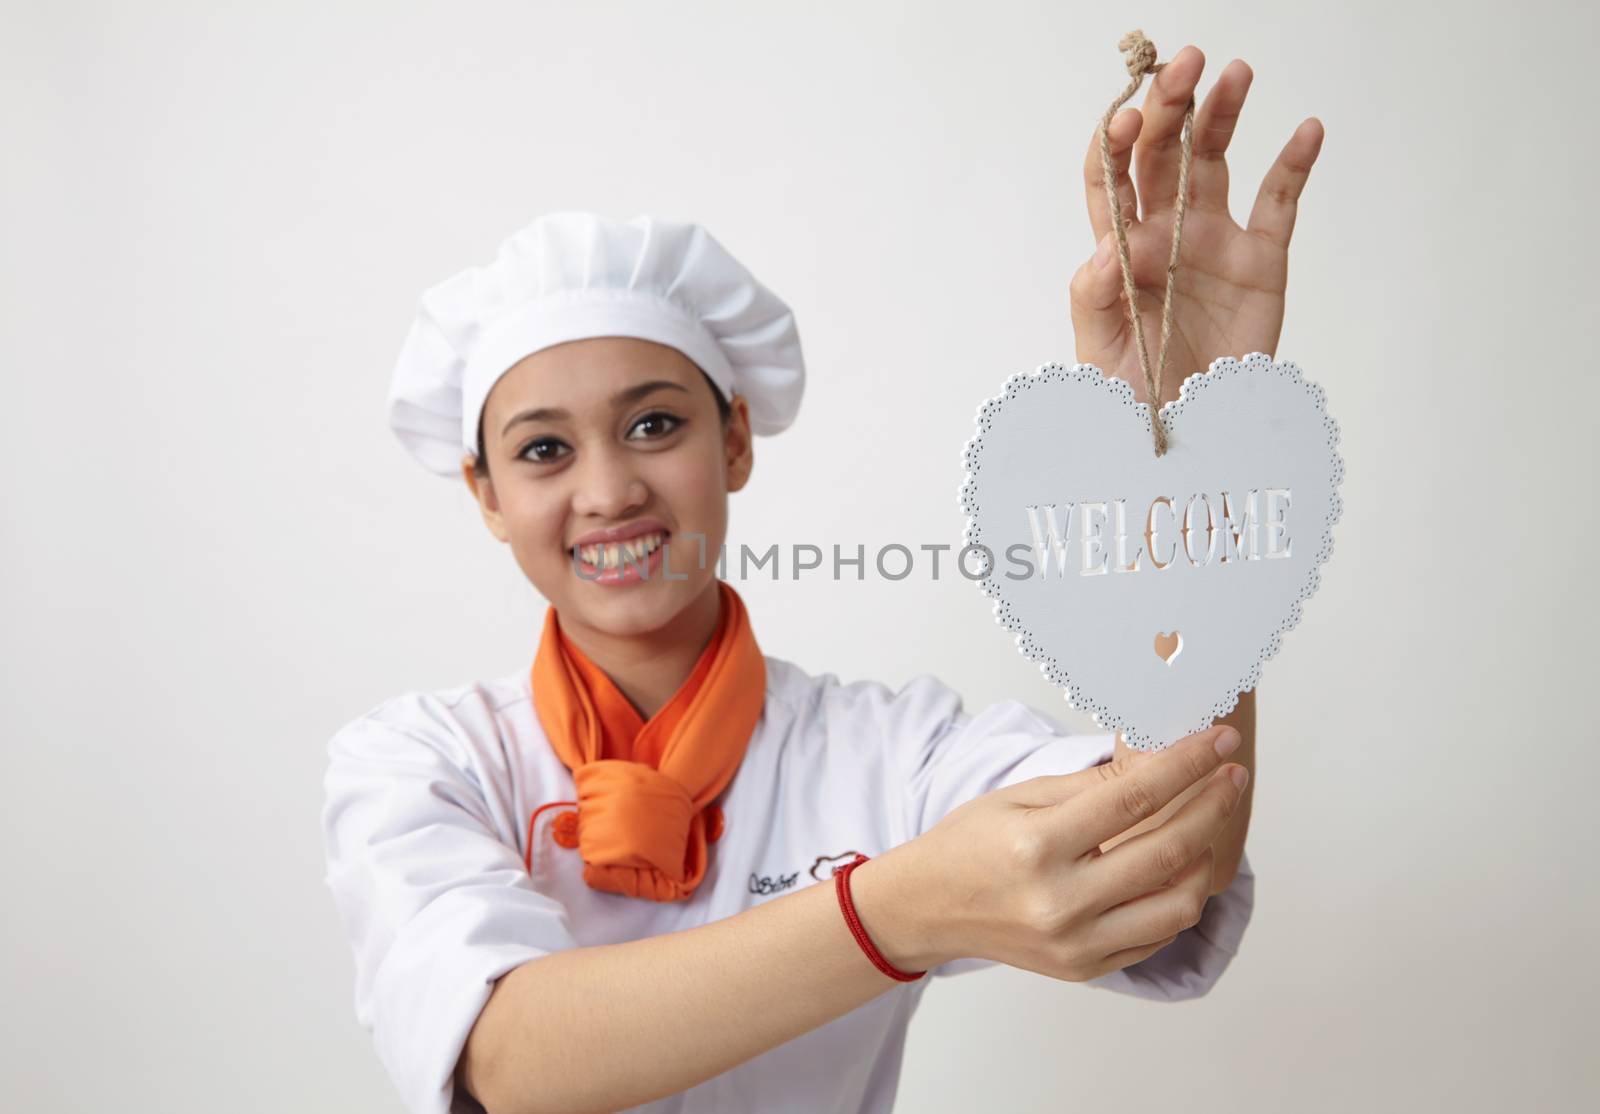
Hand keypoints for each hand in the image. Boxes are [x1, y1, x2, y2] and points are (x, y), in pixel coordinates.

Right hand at [902, 723, 1248, 979]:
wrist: (927, 908)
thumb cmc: (970, 843)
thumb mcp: (1021, 797)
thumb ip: (1093, 785)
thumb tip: (1160, 758)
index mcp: (1037, 846)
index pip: (1133, 798)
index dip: (1187, 764)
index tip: (1221, 739)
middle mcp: (1059, 901)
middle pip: (1166, 852)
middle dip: (1212, 806)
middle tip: (1232, 775)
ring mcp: (1075, 943)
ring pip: (1176, 906)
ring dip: (1203, 859)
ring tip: (1204, 827)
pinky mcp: (1084, 968)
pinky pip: (1155, 936)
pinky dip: (1176, 899)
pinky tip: (1175, 867)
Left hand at [1068, 45, 1324, 403]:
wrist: (1187, 442)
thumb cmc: (1130, 401)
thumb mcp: (1098, 352)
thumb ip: (1095, 297)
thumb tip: (1105, 250)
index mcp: (1119, 250)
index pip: (1109, 178)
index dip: (1113, 141)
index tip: (1124, 114)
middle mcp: (1165, 234)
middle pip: (1162, 154)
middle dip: (1169, 106)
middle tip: (1183, 64)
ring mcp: (1214, 243)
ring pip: (1215, 163)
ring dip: (1222, 115)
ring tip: (1235, 74)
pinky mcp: (1261, 264)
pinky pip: (1279, 204)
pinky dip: (1294, 165)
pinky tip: (1306, 129)